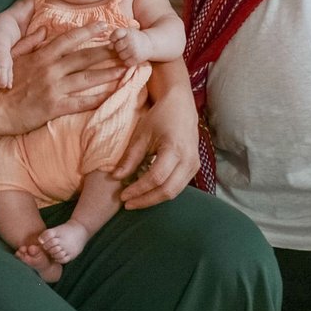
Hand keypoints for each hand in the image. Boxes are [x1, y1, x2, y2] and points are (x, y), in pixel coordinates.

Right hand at [0, 26, 116, 131]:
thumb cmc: (2, 84)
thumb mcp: (11, 57)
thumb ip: (29, 42)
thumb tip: (42, 30)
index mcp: (41, 56)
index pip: (69, 39)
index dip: (88, 31)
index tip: (105, 25)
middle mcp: (51, 70)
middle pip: (85, 58)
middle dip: (108, 51)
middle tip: (126, 47)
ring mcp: (54, 89)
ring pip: (88, 79)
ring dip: (109, 73)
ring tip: (126, 68)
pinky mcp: (55, 107)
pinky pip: (82, 102)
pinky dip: (98, 98)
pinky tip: (112, 94)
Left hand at [105, 27, 144, 66]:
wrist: (150, 44)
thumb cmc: (134, 38)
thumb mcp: (126, 33)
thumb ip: (115, 37)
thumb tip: (109, 47)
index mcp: (128, 32)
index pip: (116, 34)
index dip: (113, 38)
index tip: (116, 39)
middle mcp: (131, 40)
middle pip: (117, 47)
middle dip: (119, 48)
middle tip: (126, 46)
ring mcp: (134, 50)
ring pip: (121, 56)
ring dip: (123, 55)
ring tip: (129, 52)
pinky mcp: (137, 58)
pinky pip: (126, 63)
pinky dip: (128, 61)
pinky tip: (132, 57)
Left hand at [114, 81, 199, 206]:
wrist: (181, 106)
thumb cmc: (160, 117)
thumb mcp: (141, 135)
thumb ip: (130, 158)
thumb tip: (116, 178)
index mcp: (174, 149)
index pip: (156, 178)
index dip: (138, 190)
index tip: (123, 196)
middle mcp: (189, 160)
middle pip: (168, 190)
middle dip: (146, 200)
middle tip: (128, 204)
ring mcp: (194, 165)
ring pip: (175, 192)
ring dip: (154, 199)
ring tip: (136, 201)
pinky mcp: (194, 168)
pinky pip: (179, 186)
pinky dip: (162, 192)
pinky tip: (148, 192)